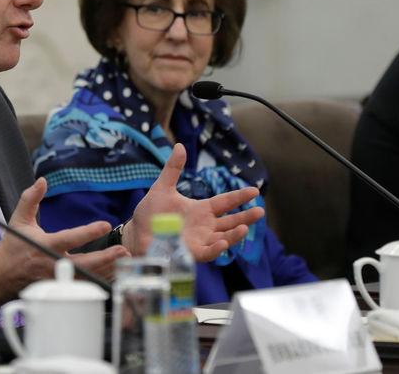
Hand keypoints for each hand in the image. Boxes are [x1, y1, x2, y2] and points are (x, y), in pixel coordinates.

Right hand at [0, 178, 127, 309]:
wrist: (1, 276)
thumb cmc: (13, 246)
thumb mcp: (19, 219)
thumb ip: (30, 198)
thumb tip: (42, 181)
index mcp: (44, 245)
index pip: (70, 238)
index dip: (89, 232)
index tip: (105, 224)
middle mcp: (52, 264)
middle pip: (83, 264)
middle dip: (104, 258)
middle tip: (122, 250)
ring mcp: (56, 280)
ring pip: (86, 278)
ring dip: (106, 270)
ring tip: (123, 261)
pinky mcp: (59, 289)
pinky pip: (83, 287)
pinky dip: (99, 281)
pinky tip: (113, 274)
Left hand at [121, 144, 264, 261]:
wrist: (137, 231)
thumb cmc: (151, 212)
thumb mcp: (163, 187)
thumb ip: (173, 168)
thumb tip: (179, 146)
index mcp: (201, 209)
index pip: (225, 202)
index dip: (239, 197)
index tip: (255, 191)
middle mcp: (205, 225)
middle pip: (230, 221)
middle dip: (245, 217)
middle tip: (260, 211)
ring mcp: (200, 240)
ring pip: (223, 237)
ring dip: (234, 234)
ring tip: (244, 228)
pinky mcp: (191, 252)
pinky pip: (207, 252)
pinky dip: (216, 249)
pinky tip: (222, 242)